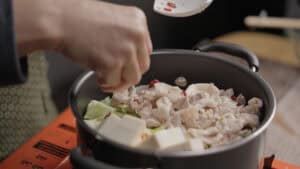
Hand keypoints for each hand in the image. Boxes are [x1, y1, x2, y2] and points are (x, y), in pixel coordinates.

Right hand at [14, 0, 151, 91]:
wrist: (59, 19)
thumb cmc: (79, 18)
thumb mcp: (113, 20)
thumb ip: (127, 37)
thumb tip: (131, 59)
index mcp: (138, 20)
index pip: (146, 50)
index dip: (134, 60)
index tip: (124, 64)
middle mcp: (137, 34)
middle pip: (143, 65)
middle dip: (128, 73)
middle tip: (114, 74)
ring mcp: (126, 49)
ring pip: (132, 78)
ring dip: (118, 81)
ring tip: (104, 75)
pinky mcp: (112, 63)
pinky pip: (114, 83)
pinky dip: (104, 82)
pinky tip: (95, 74)